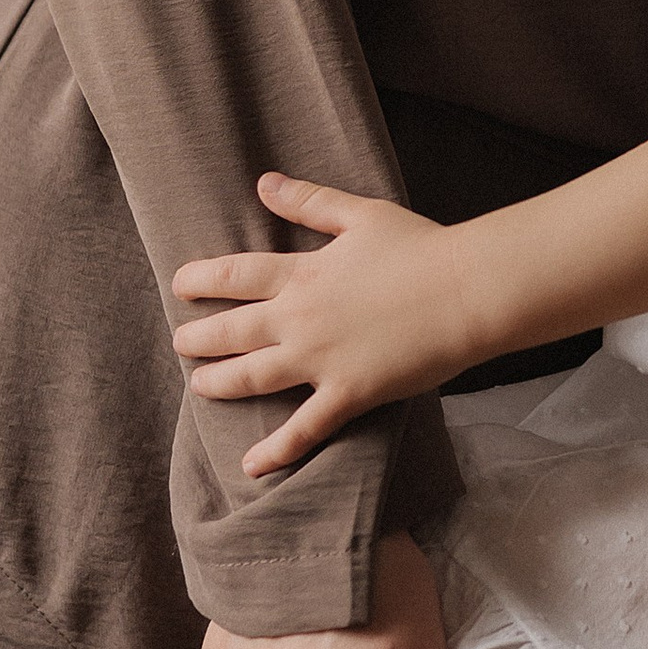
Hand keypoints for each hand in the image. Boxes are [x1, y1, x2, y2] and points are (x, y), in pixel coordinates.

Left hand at [174, 173, 479, 473]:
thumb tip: (264, 182)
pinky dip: (276, 451)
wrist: (467, 291)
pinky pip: (304, 429)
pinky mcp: (349, 394)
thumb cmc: (422, 248)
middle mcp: (300, 319)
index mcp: (303, 274)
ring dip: (219, 383)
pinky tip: (250, 466)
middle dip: (199, 338)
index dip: (202, 280)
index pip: (235, 277)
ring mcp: (321, 361)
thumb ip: (311, 202)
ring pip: (252, 377)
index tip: (180, 285)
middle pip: (233, 331)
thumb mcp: (362, 215)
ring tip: (199, 386)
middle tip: (180, 343)